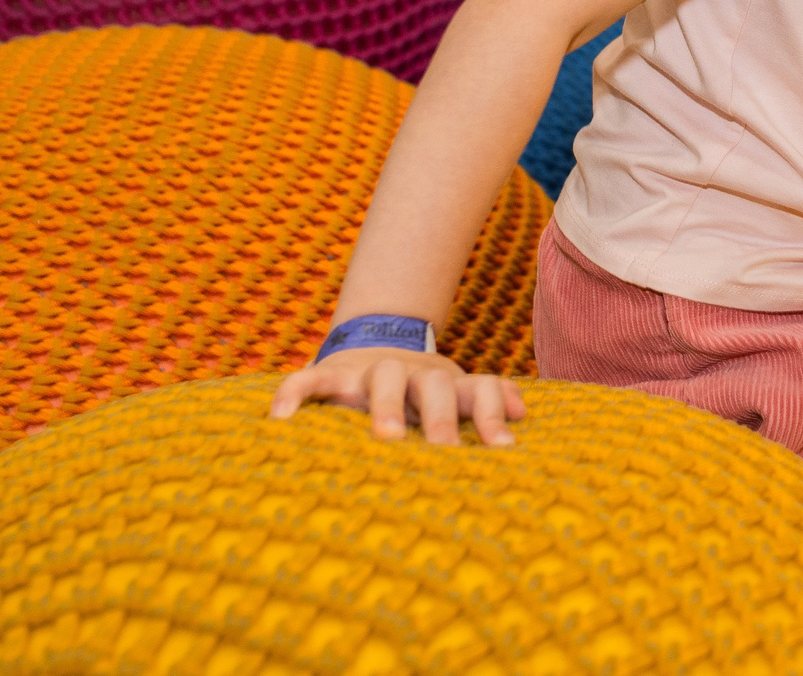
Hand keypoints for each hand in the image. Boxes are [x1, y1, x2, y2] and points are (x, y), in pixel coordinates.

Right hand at [267, 346, 526, 445]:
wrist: (372, 349)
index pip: (477, 389)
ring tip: (387, 438)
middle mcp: (413, 374)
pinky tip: (280, 418)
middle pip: (435, 383)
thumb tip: (522, 410)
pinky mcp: (332, 376)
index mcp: (445, 384)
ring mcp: (371, 373)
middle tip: (445, 452)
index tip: (503, 448)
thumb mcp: (454, 396)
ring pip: (383, 378)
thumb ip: (485, 402)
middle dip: (441, 417)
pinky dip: (294, 393)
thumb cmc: (419, 394)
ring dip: (386, 404)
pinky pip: (308, 379)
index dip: (490, 412)